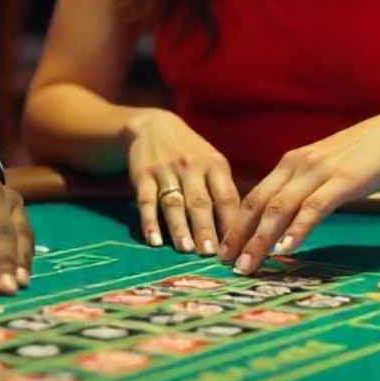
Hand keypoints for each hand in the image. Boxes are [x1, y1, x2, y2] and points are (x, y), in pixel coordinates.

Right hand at [123, 108, 239, 256]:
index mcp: (215, 165)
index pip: (226, 197)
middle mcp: (191, 166)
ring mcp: (165, 170)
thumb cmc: (191, 153)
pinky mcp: (142, 175)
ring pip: (173, 203)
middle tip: (210, 254)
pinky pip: (145, 201)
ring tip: (185, 249)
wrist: (154, 127)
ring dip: (179, 227)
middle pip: (200, 202)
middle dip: (206, 229)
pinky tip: (154, 240)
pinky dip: (149, 221)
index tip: (235, 249)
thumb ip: (223, 192)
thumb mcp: (212, 164)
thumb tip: (237, 233)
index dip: (231, 224)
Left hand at [219, 112, 379, 274]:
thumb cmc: (356, 158)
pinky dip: (297, 228)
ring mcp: (318, 172)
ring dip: (261, 239)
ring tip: (249, 264)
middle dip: (240, 236)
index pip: (253, 197)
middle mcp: (296, 166)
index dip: (236, 225)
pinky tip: (287, 247)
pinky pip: (314, 207)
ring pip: (280, 208)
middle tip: (227, 263)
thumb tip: (280, 220)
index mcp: (288, 164)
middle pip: (259, 204)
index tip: (224, 250)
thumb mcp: (320, 171)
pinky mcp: (342, 181)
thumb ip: (301, 190)